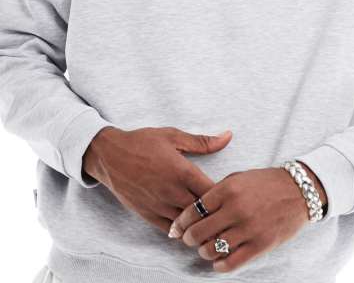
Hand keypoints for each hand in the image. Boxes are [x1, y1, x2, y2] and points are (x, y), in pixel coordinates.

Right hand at [83, 126, 231, 233]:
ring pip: (187, 224)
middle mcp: (172, 191)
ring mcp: (159, 205)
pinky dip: (182, 229)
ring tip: (209, 219)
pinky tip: (189, 222)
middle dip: (215, 212)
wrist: (109, 155)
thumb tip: (228, 136)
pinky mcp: (147, 214)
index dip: (224, 195)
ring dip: (199, 223)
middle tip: (223, 209)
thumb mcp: (173, 136)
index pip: (212, 191)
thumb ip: (202, 141)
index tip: (230, 192)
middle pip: (203, 212)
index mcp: (182, 171)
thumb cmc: (143, 142)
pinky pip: (170, 230)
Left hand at [168, 166, 310, 272]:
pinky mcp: (260, 245)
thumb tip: (195, 209)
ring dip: (203, 252)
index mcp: (228, 189)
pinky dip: (219, 265)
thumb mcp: (239, 177)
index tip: (177, 227)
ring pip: (212, 249)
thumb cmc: (265, 183)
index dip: (182, 221)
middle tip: (188, 239)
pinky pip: (231, 263)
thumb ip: (217, 191)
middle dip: (188, 239)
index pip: (194, 209)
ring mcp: (249, 228)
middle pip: (199, 232)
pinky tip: (218, 261)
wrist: (298, 191)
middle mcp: (236, 209)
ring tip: (205, 249)